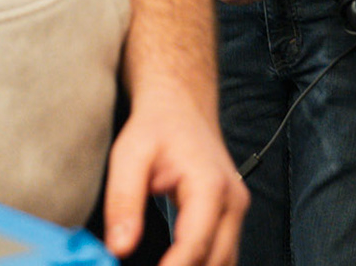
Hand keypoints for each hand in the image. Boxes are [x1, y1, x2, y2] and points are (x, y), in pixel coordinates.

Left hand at [103, 84, 245, 265]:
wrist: (181, 105)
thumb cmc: (157, 125)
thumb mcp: (129, 155)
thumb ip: (123, 202)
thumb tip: (119, 247)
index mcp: (210, 186)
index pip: (195, 246)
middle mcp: (232, 202)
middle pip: (216, 261)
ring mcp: (237, 210)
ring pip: (226, 262)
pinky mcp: (231, 216)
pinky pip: (224, 254)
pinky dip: (203, 264)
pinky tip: (177, 265)